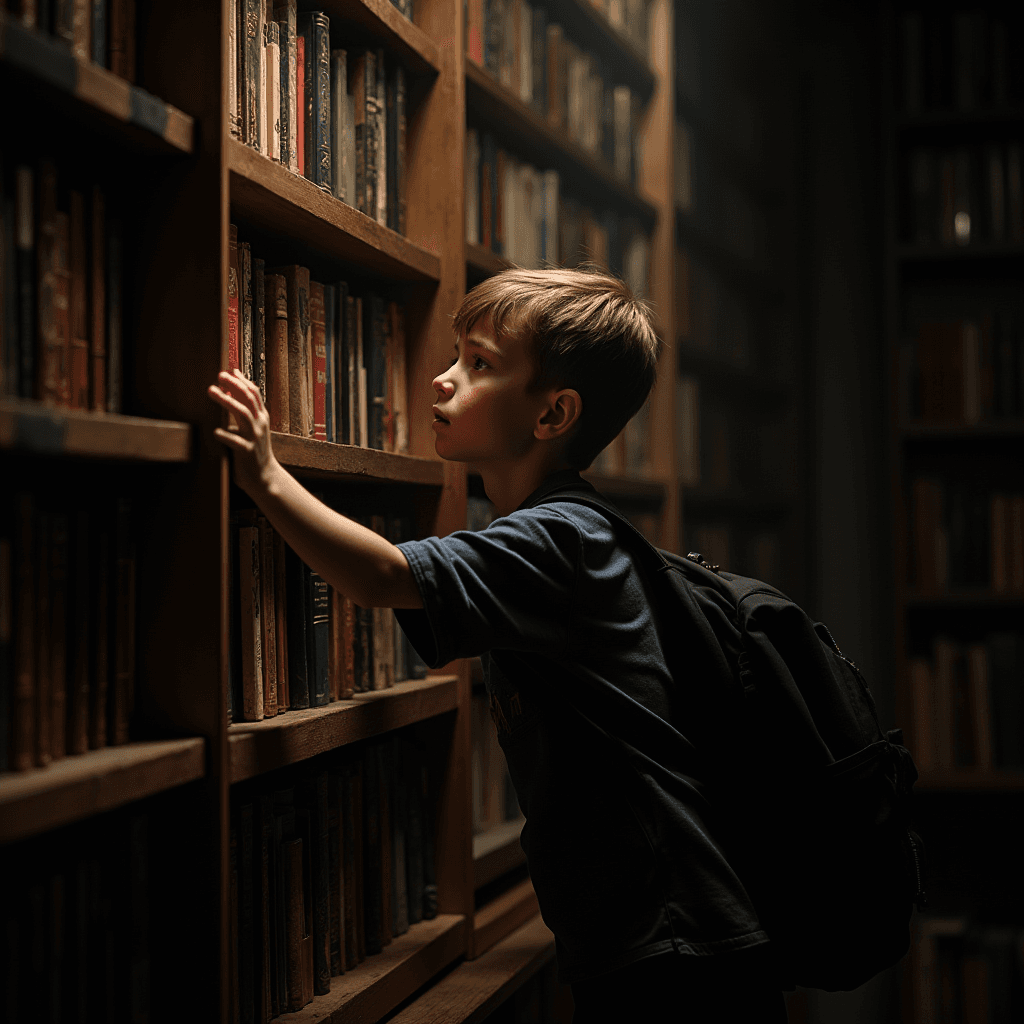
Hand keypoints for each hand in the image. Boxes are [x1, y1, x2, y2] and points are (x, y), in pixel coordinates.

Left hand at [207, 369, 278, 497]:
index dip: (241, 380)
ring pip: (242, 414)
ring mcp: (254, 438)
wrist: (265, 477)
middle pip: (248, 398)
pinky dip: (225, 435)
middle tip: (219, 376)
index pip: (254, 393)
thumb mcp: (254, 429)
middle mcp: (260, 425)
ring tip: (212, 391)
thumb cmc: (255, 451)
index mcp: (261, 418)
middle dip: (234, 385)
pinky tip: (216, 432)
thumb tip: (233, 392)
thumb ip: (246, 412)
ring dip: (226, 400)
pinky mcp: (247, 452)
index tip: (228, 371)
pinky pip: (236, 441)